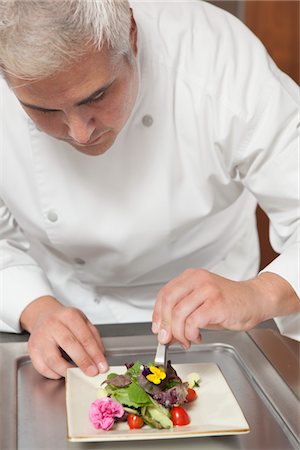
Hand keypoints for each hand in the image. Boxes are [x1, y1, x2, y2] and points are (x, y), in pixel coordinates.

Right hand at [20, 296, 107, 378]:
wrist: (43, 316)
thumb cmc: (65, 321)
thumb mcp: (82, 321)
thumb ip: (93, 337)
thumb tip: (100, 357)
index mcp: (69, 315)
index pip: (84, 336)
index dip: (95, 353)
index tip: (102, 366)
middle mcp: (52, 325)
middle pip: (69, 345)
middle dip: (83, 362)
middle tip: (92, 372)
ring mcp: (40, 337)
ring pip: (53, 359)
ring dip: (68, 370)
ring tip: (77, 374)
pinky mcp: (32, 350)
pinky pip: (42, 368)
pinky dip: (54, 374)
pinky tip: (63, 373)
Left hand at [152, 269, 299, 347]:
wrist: (256, 300)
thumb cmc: (230, 302)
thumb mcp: (201, 303)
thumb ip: (183, 313)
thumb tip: (166, 331)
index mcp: (191, 276)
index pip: (164, 294)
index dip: (157, 313)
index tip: (157, 328)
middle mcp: (197, 280)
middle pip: (168, 303)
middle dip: (165, 325)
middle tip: (167, 339)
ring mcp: (207, 290)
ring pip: (178, 314)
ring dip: (179, 333)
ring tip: (187, 340)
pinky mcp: (216, 303)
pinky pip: (193, 322)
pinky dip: (191, 334)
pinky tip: (197, 337)